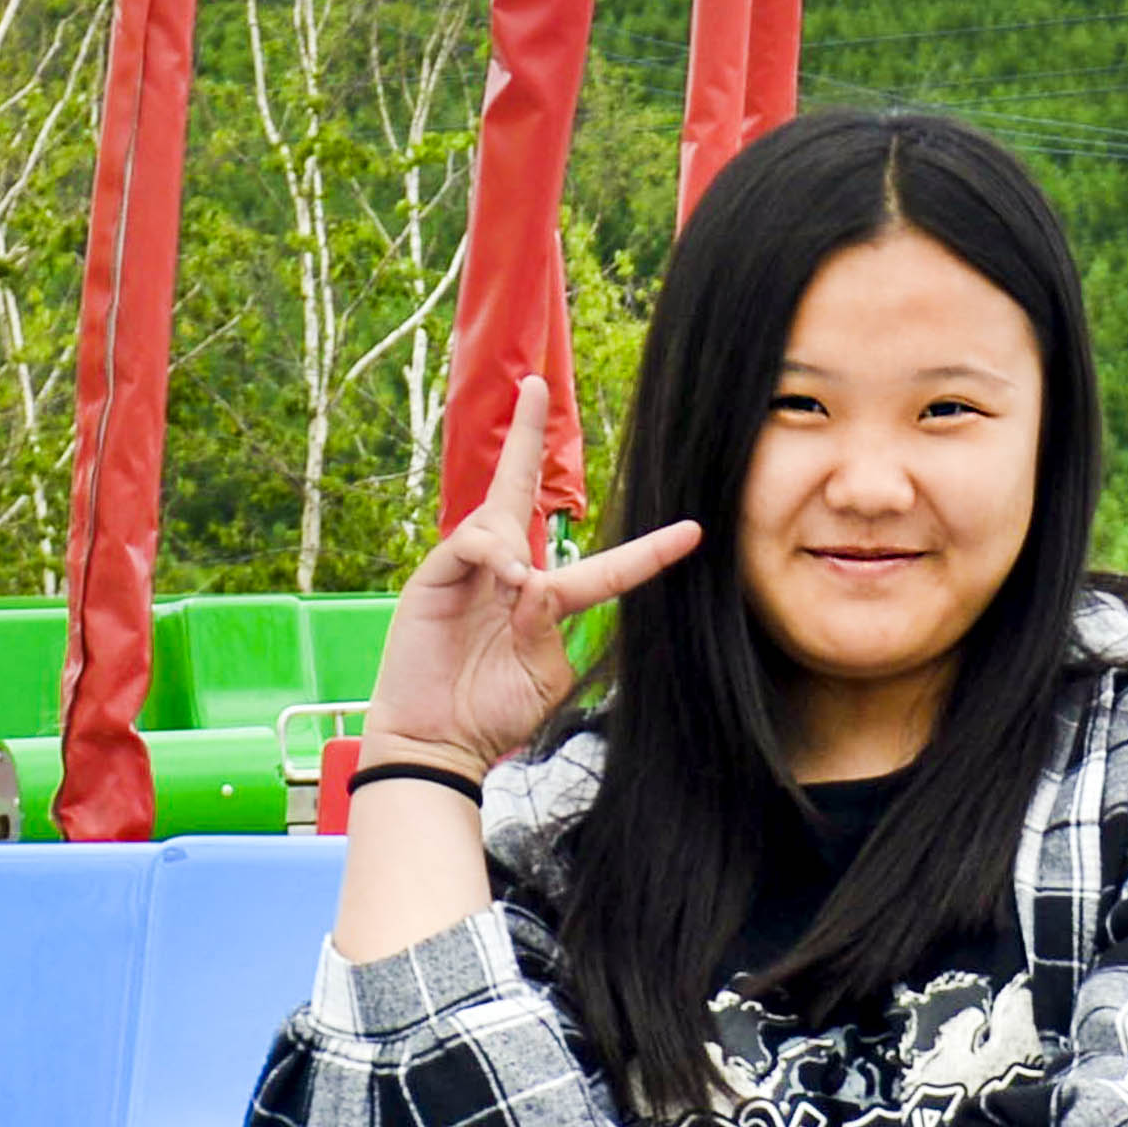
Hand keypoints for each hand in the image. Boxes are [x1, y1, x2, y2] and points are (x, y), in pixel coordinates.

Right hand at [372, 370, 693, 776]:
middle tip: (535, 385)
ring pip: (499, 518)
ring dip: (514, 549)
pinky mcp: (435, 577)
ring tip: (511, 592)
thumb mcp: (545, 672)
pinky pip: (472, 544)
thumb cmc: (492, 713)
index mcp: (544, 600)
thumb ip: (553, 625)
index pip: (604, 566)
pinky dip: (493, 557)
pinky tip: (501, 582)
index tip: (692, 532)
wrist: (437, 741)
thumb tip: (534, 582)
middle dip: (526, 438)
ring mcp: (469, 571)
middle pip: (520, 491)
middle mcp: (506, 572)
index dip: (647, 552)